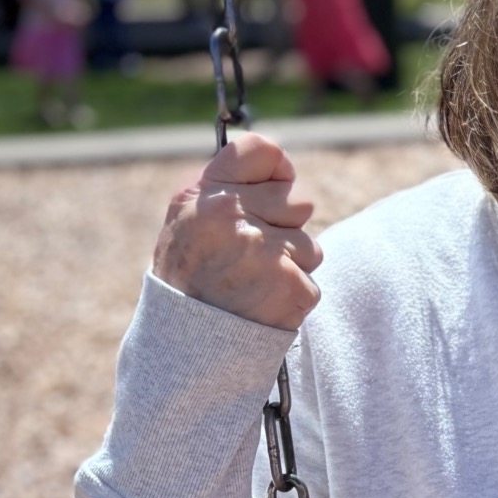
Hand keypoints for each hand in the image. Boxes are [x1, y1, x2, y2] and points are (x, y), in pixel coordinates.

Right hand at [152, 132, 321, 330]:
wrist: (185, 346)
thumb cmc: (189, 279)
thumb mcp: (187, 221)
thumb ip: (225, 186)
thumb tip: (275, 157)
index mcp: (208, 197)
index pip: (264, 151)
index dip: (278, 169)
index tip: (274, 185)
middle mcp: (235, 218)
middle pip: (300, 199)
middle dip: (286, 225)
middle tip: (253, 253)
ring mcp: (265, 252)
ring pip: (309, 243)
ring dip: (292, 264)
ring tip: (255, 282)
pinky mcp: (291, 286)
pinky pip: (311, 278)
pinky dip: (294, 293)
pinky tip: (265, 302)